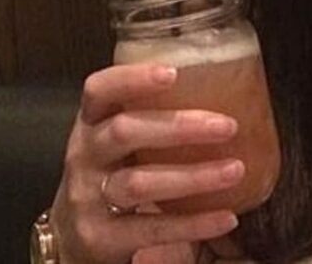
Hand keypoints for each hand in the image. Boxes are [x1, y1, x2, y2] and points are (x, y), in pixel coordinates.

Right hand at [49, 63, 242, 263]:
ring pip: (139, 182)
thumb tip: (231, 86)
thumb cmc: (114, 171)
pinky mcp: (102, 237)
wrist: (76, 234)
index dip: (132, 79)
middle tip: (227, 126)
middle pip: (124, 132)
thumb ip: (155, 112)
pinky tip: (226, 217)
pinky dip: (193, 223)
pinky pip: (151, 229)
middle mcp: (85, 156)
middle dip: (179, 127)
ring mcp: (89, 197)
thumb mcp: (121, 138)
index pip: (99, 90)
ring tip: (235, 170)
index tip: (173, 73)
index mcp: (92, 122)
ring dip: (193, 176)